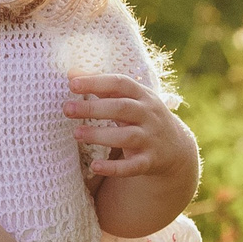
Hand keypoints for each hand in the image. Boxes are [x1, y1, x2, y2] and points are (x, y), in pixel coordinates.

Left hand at [66, 74, 193, 182]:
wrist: (175, 148)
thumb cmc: (141, 116)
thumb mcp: (128, 98)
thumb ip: (101, 86)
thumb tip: (71, 73)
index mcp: (142, 95)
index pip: (120, 83)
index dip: (96, 82)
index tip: (72, 83)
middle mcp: (148, 115)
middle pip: (122, 108)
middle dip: (93, 108)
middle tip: (67, 109)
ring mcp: (150, 139)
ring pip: (126, 136)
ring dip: (100, 135)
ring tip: (76, 134)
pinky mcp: (149, 161)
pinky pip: (132, 166)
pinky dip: (114, 168)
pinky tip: (95, 166)